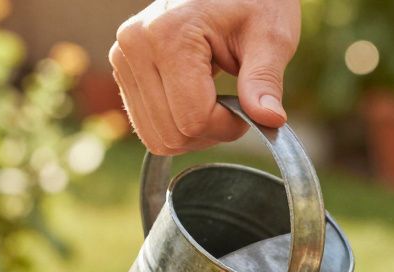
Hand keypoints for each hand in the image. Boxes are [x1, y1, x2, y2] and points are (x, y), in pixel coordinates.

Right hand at [110, 0, 300, 154]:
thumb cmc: (253, 4)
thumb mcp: (269, 37)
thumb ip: (265, 80)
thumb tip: (270, 119)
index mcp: (169, 34)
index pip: (194, 119)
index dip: (229, 127)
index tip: (251, 110)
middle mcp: (136, 45)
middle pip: (172, 133)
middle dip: (212, 133)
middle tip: (237, 108)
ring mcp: (123, 58)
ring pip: (157, 136)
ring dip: (194, 133)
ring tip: (217, 102)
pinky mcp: (123, 69)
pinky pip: (148, 126)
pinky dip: (177, 126)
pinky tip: (197, 101)